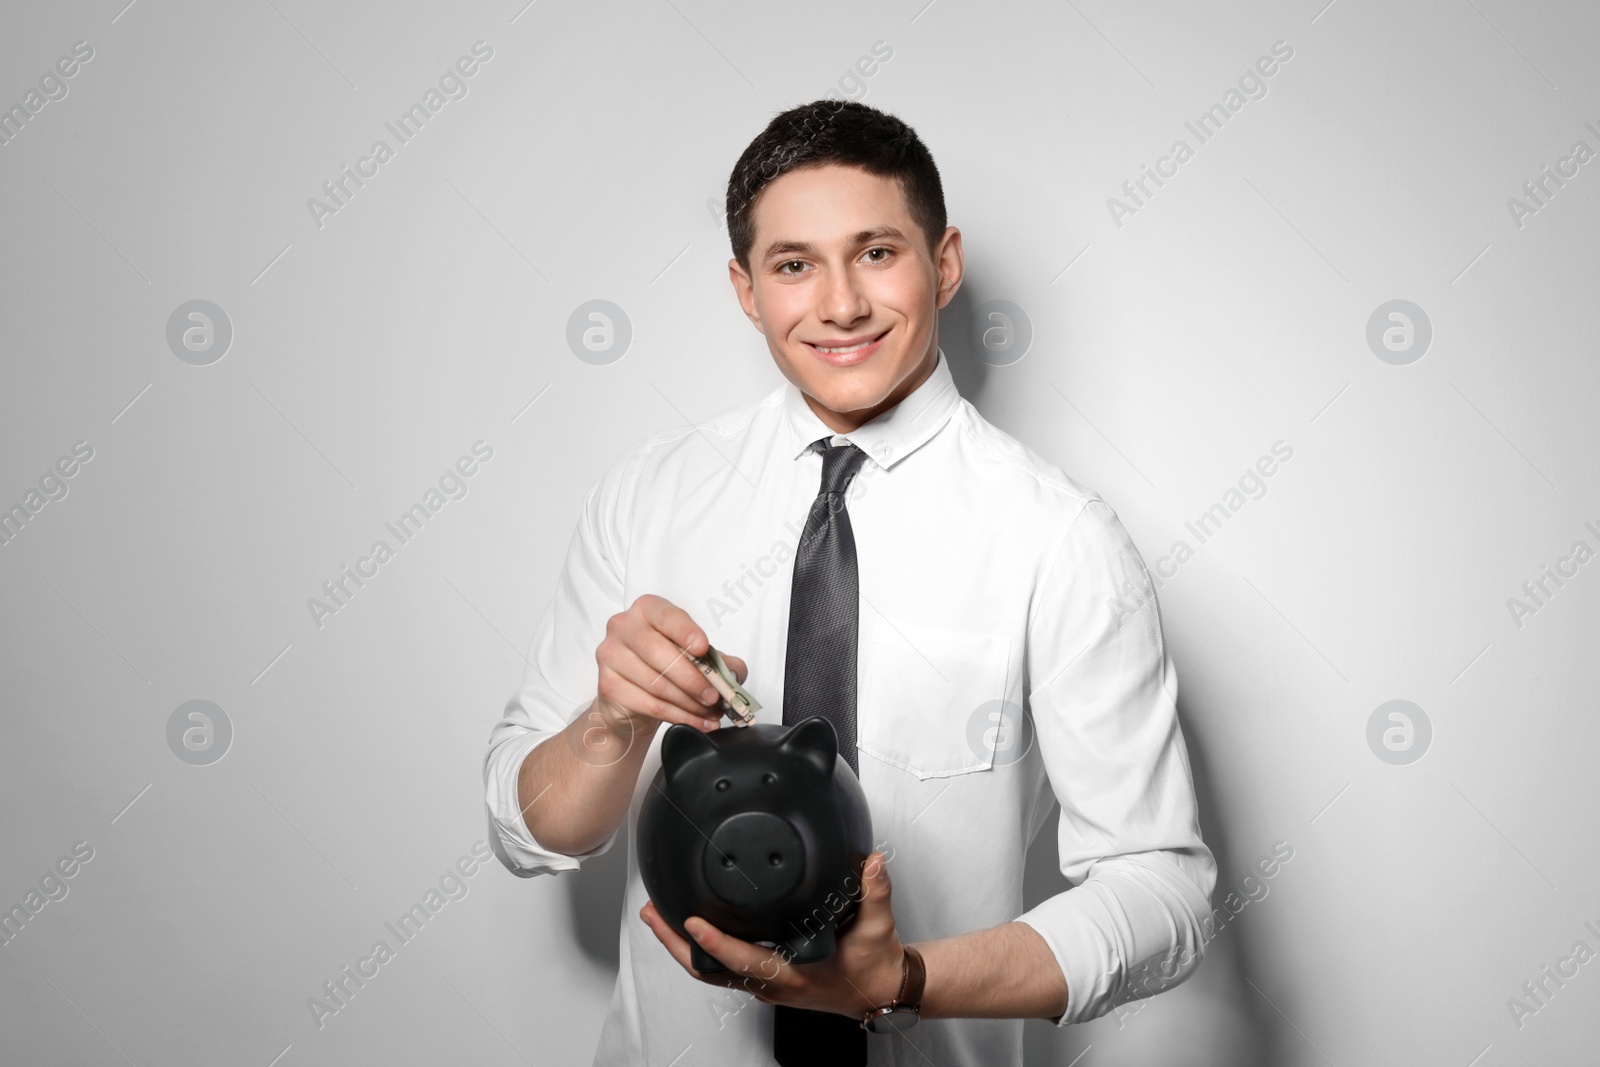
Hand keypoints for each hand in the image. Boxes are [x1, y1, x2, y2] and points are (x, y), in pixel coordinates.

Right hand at [594, 594, 746, 733]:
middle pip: (659, 653)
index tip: (703, 648)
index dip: (686, 632)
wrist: (630, 697)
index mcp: (647, 609)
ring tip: (710, 712)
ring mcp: (611, 655)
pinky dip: (678, 716)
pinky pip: (649, 704)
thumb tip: (735, 673)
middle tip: (714, 695)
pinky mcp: (607, 685)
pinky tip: (696, 722)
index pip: (667, 616)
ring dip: (689, 702)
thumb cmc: (663, 666)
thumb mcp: (694, 657)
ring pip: (656, 683)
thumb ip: (717, 660)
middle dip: (693, 678)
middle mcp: (623, 626)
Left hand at [641, 851, 905, 1018]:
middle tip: (653, 915)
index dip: (717, 944)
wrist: (879, 992)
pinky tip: (689, 930)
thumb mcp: (878, 927)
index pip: (747, 960)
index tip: (694, 923)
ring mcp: (765, 986)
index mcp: (795, 973)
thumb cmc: (873, 965)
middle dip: (677, 945)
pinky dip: (701, 951)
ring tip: (658, 918)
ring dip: (681, 947)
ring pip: (711, 973)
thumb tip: (872, 863)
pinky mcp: (764, 982)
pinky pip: (722, 970)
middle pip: (711, 972)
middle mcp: (774, 984)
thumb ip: (875, 892)